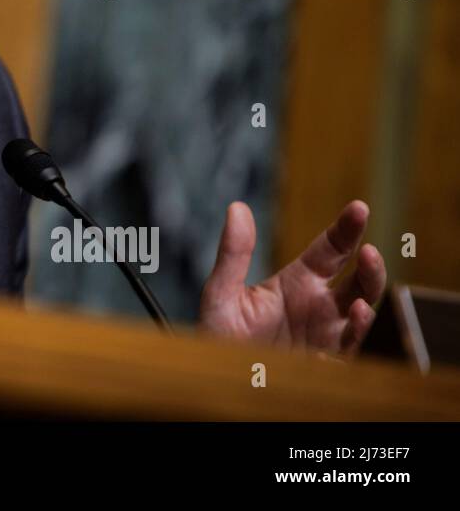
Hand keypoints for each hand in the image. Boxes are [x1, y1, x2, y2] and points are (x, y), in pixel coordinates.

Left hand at [199, 200, 385, 355]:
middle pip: (359, 283)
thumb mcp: (221, 292)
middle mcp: (319, 307)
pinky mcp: (325, 367)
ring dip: (365, 307)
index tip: (359, 208)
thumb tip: (236, 207)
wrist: (215, 377)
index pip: (331, 250)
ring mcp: (326, 337)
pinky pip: (346, 355)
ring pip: (361, 318)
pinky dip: (351, 341)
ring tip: (358, 302)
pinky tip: (343, 331)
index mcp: (298, 283)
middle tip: (368, 251)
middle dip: (369, 267)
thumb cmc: (219, 335)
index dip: (347, 230)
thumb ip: (233, 253)